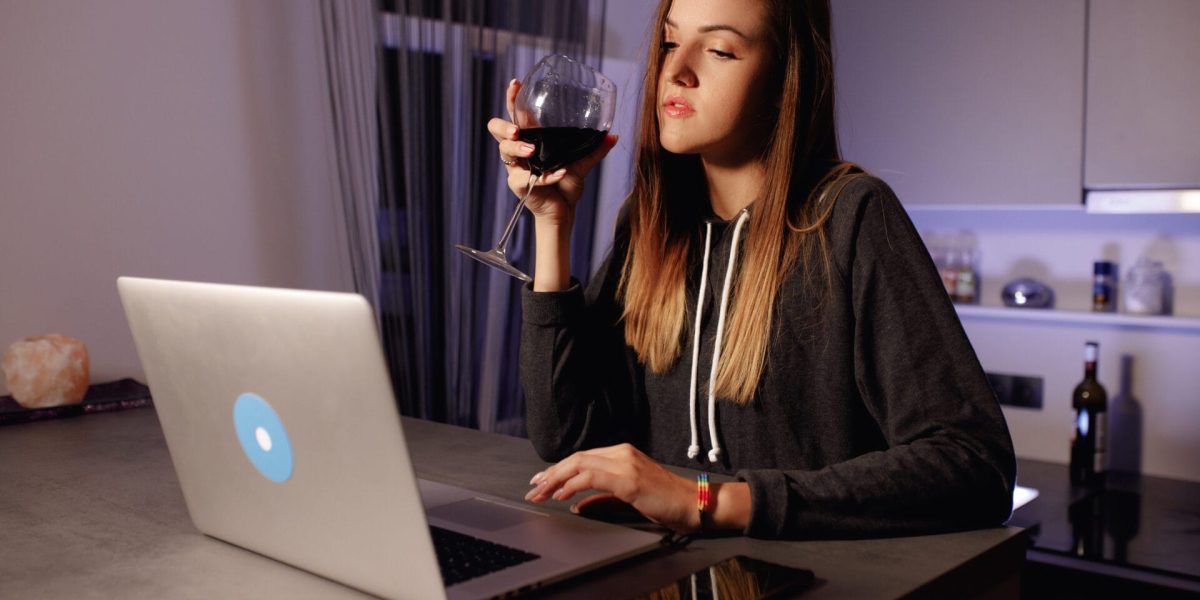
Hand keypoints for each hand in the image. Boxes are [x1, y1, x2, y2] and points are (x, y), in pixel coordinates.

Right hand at [486, 79, 617, 224]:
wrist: (565, 211)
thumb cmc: (567, 186)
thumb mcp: (582, 163)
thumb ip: (595, 149)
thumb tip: (614, 135)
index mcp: (532, 138)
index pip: (517, 113)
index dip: (513, 98)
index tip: (516, 83)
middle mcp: (520, 150)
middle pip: (497, 129)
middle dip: (503, 125)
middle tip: (517, 130)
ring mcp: (517, 167)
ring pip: (505, 151)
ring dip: (518, 149)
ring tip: (532, 152)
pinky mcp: (519, 184)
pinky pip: (526, 177)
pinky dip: (547, 175)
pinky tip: (561, 174)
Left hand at [524, 443, 700, 532]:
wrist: (694, 504)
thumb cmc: (666, 502)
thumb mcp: (628, 497)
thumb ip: (602, 498)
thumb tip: (577, 503)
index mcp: (623, 453)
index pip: (582, 457)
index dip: (558, 469)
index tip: (541, 481)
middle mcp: (622, 453)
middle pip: (576, 458)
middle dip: (551, 474)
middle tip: (533, 488)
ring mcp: (626, 464)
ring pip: (580, 464)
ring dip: (556, 479)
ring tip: (541, 493)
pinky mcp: (630, 479)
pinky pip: (592, 477)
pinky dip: (573, 485)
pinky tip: (561, 495)